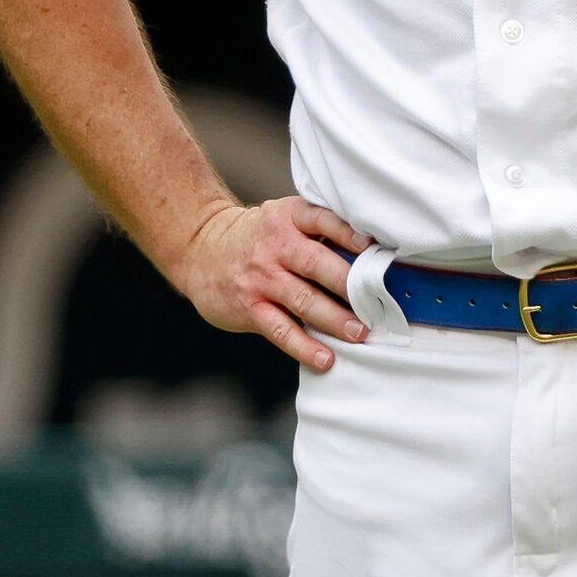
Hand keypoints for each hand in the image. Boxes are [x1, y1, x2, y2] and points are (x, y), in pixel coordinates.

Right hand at [167, 196, 371, 371]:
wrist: (200, 247)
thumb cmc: (259, 236)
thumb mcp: (284, 219)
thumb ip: (319, 231)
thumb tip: (371, 256)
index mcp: (290, 218)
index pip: (324, 220)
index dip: (350, 234)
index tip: (374, 251)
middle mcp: (276, 245)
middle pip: (316, 264)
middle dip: (349, 285)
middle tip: (376, 303)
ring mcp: (261, 278)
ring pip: (302, 300)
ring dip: (334, 319)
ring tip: (359, 333)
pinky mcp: (249, 307)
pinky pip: (280, 329)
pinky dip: (304, 346)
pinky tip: (325, 358)